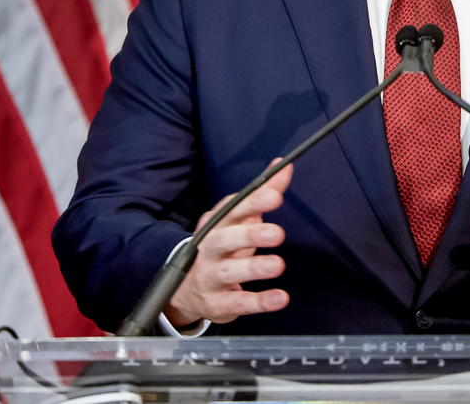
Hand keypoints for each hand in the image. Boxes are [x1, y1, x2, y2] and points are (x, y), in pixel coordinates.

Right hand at [164, 162, 292, 326]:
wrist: (186, 287)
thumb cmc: (222, 246)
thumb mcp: (238, 220)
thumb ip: (262, 194)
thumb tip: (283, 165)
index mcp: (218, 224)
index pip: (233, 210)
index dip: (254, 202)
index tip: (275, 196)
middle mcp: (209, 249)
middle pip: (225, 239)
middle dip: (250, 235)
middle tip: (277, 233)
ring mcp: (211, 277)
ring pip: (229, 272)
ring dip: (254, 268)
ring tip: (278, 265)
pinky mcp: (218, 304)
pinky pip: (238, 303)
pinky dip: (259, 302)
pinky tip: (279, 298)